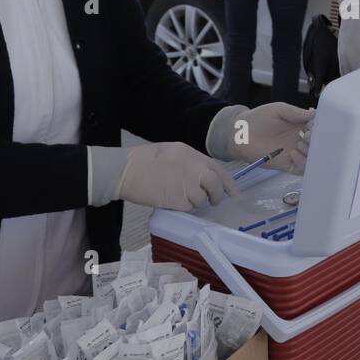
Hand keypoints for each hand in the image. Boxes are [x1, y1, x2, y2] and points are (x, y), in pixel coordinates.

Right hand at [115, 142, 237, 210]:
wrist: (125, 170)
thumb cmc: (145, 160)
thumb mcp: (173, 152)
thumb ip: (191, 162)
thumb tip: (207, 176)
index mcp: (192, 154)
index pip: (218, 169)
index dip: (228, 183)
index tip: (234, 193)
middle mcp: (194, 168)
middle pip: (215, 185)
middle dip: (216, 195)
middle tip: (212, 201)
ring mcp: (186, 184)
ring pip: (201, 199)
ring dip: (195, 201)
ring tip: (178, 195)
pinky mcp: (177, 199)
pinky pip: (188, 207)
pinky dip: (182, 207)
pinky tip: (170, 199)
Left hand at [229, 102, 312, 173]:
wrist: (242, 133)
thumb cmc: (259, 118)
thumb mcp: (279, 110)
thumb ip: (296, 113)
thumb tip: (314, 113)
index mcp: (302, 126)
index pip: (319, 129)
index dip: (321, 128)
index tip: (315, 126)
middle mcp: (302, 140)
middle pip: (319, 145)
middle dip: (317, 141)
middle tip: (306, 136)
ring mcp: (296, 153)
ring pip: (313, 158)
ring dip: (311, 153)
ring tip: (299, 145)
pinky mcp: (288, 165)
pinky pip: (302, 169)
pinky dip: (302, 163)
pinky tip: (293, 153)